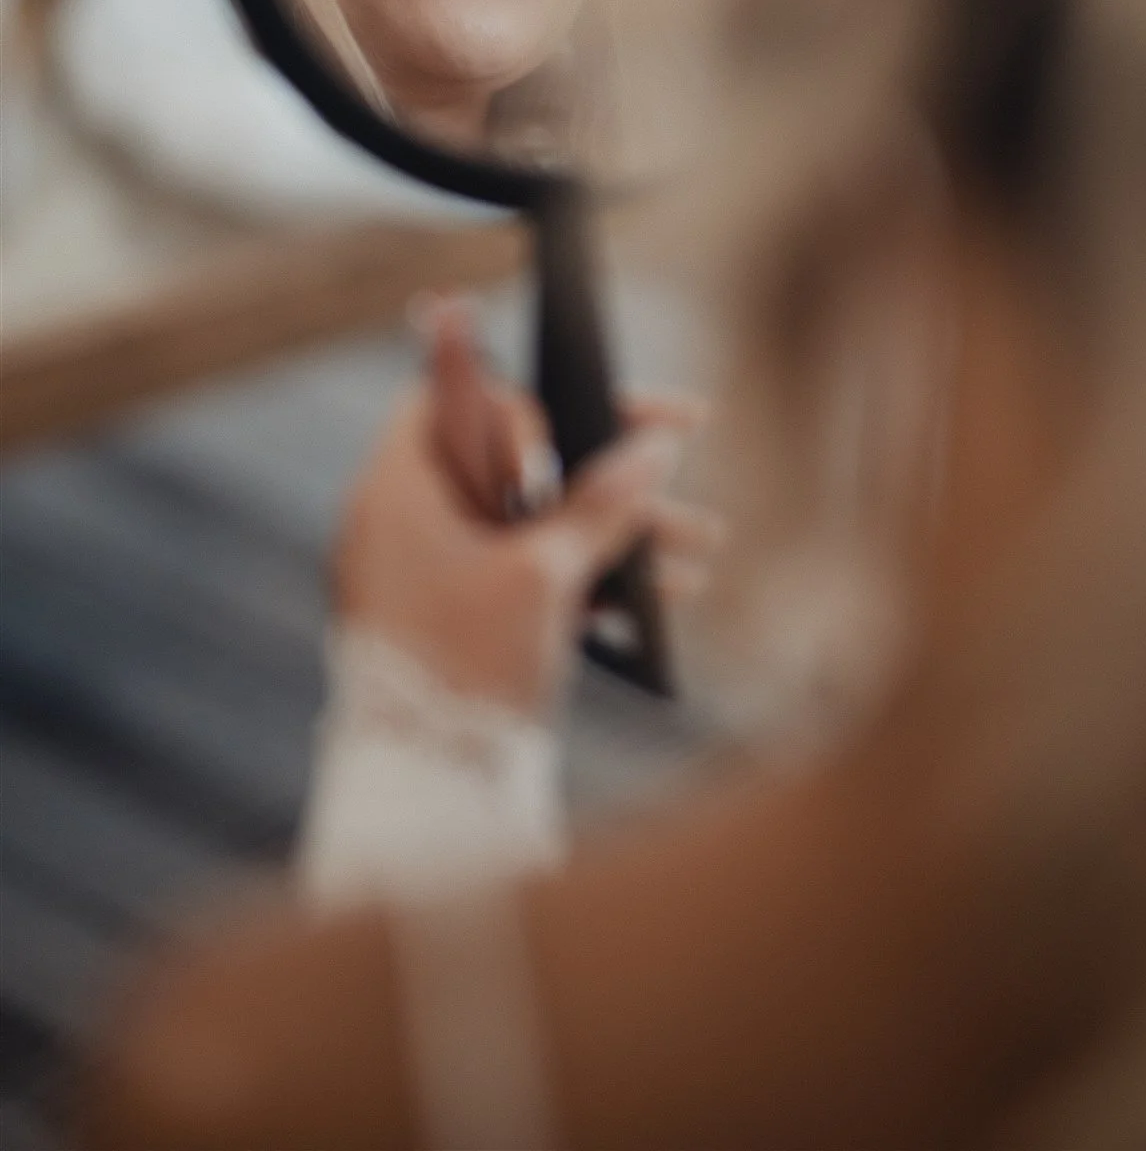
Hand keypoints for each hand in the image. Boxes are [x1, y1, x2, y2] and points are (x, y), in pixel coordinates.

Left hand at [334, 301, 721, 716]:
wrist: (428, 797)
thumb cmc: (468, 670)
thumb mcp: (544, 574)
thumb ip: (601, 503)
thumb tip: (655, 445)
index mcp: (398, 490)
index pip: (456, 397)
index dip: (530, 392)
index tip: (593, 409)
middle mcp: (407, 524)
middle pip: (514, 457)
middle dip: (605, 462)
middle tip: (683, 437)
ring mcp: (432, 576)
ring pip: (533, 522)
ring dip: (616, 527)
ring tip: (702, 540)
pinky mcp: (460, 623)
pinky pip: (527, 573)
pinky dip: (586, 574)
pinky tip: (664, 592)